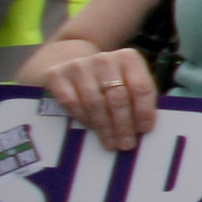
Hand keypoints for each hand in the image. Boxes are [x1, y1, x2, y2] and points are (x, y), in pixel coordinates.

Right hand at [39, 46, 158, 149]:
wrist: (70, 64)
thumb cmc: (107, 79)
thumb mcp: (128, 80)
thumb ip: (138, 98)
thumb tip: (143, 127)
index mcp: (128, 58)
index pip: (141, 87)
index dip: (144, 111)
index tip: (144, 130)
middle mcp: (104, 59)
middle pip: (118, 97)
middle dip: (123, 125)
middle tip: (126, 144)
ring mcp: (79, 66)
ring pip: (95, 103)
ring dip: (104, 127)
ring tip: (110, 142)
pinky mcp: (57, 75)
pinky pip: (72, 103)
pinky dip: (83, 118)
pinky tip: (91, 128)